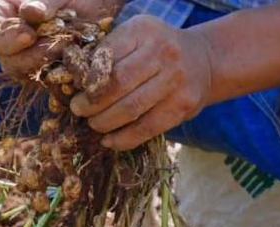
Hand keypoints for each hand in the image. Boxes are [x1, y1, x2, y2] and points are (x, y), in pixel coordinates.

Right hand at [0, 0, 121, 76]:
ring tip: (70, 49)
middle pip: (8, 62)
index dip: (6, 41)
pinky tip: (77, 63)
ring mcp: (28, 59)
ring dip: (49, 65)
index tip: (29, 36)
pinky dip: (63, 73)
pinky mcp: (48, 70)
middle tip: (56, 46)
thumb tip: (31, 12)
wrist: (90, 1)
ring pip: (29, 75)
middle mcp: (9, 43)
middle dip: (31, 57)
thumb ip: (41, 0)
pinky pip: (50, 79)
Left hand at [69, 15, 213, 149]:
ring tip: (93, 124)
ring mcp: (176, 80)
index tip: (77, 89)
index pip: (106, 58)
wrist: (204, 59)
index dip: (87, 79)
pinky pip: (147, 128)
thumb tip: (75, 81)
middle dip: (91, 103)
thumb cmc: (155, 50)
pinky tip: (109, 141)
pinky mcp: (183, 106)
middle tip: (79, 110)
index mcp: (143, 31)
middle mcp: (163, 52)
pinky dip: (124, 139)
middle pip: (117, 85)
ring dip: (104, 122)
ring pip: (130, 109)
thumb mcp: (134, 38)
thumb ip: (109, 54)